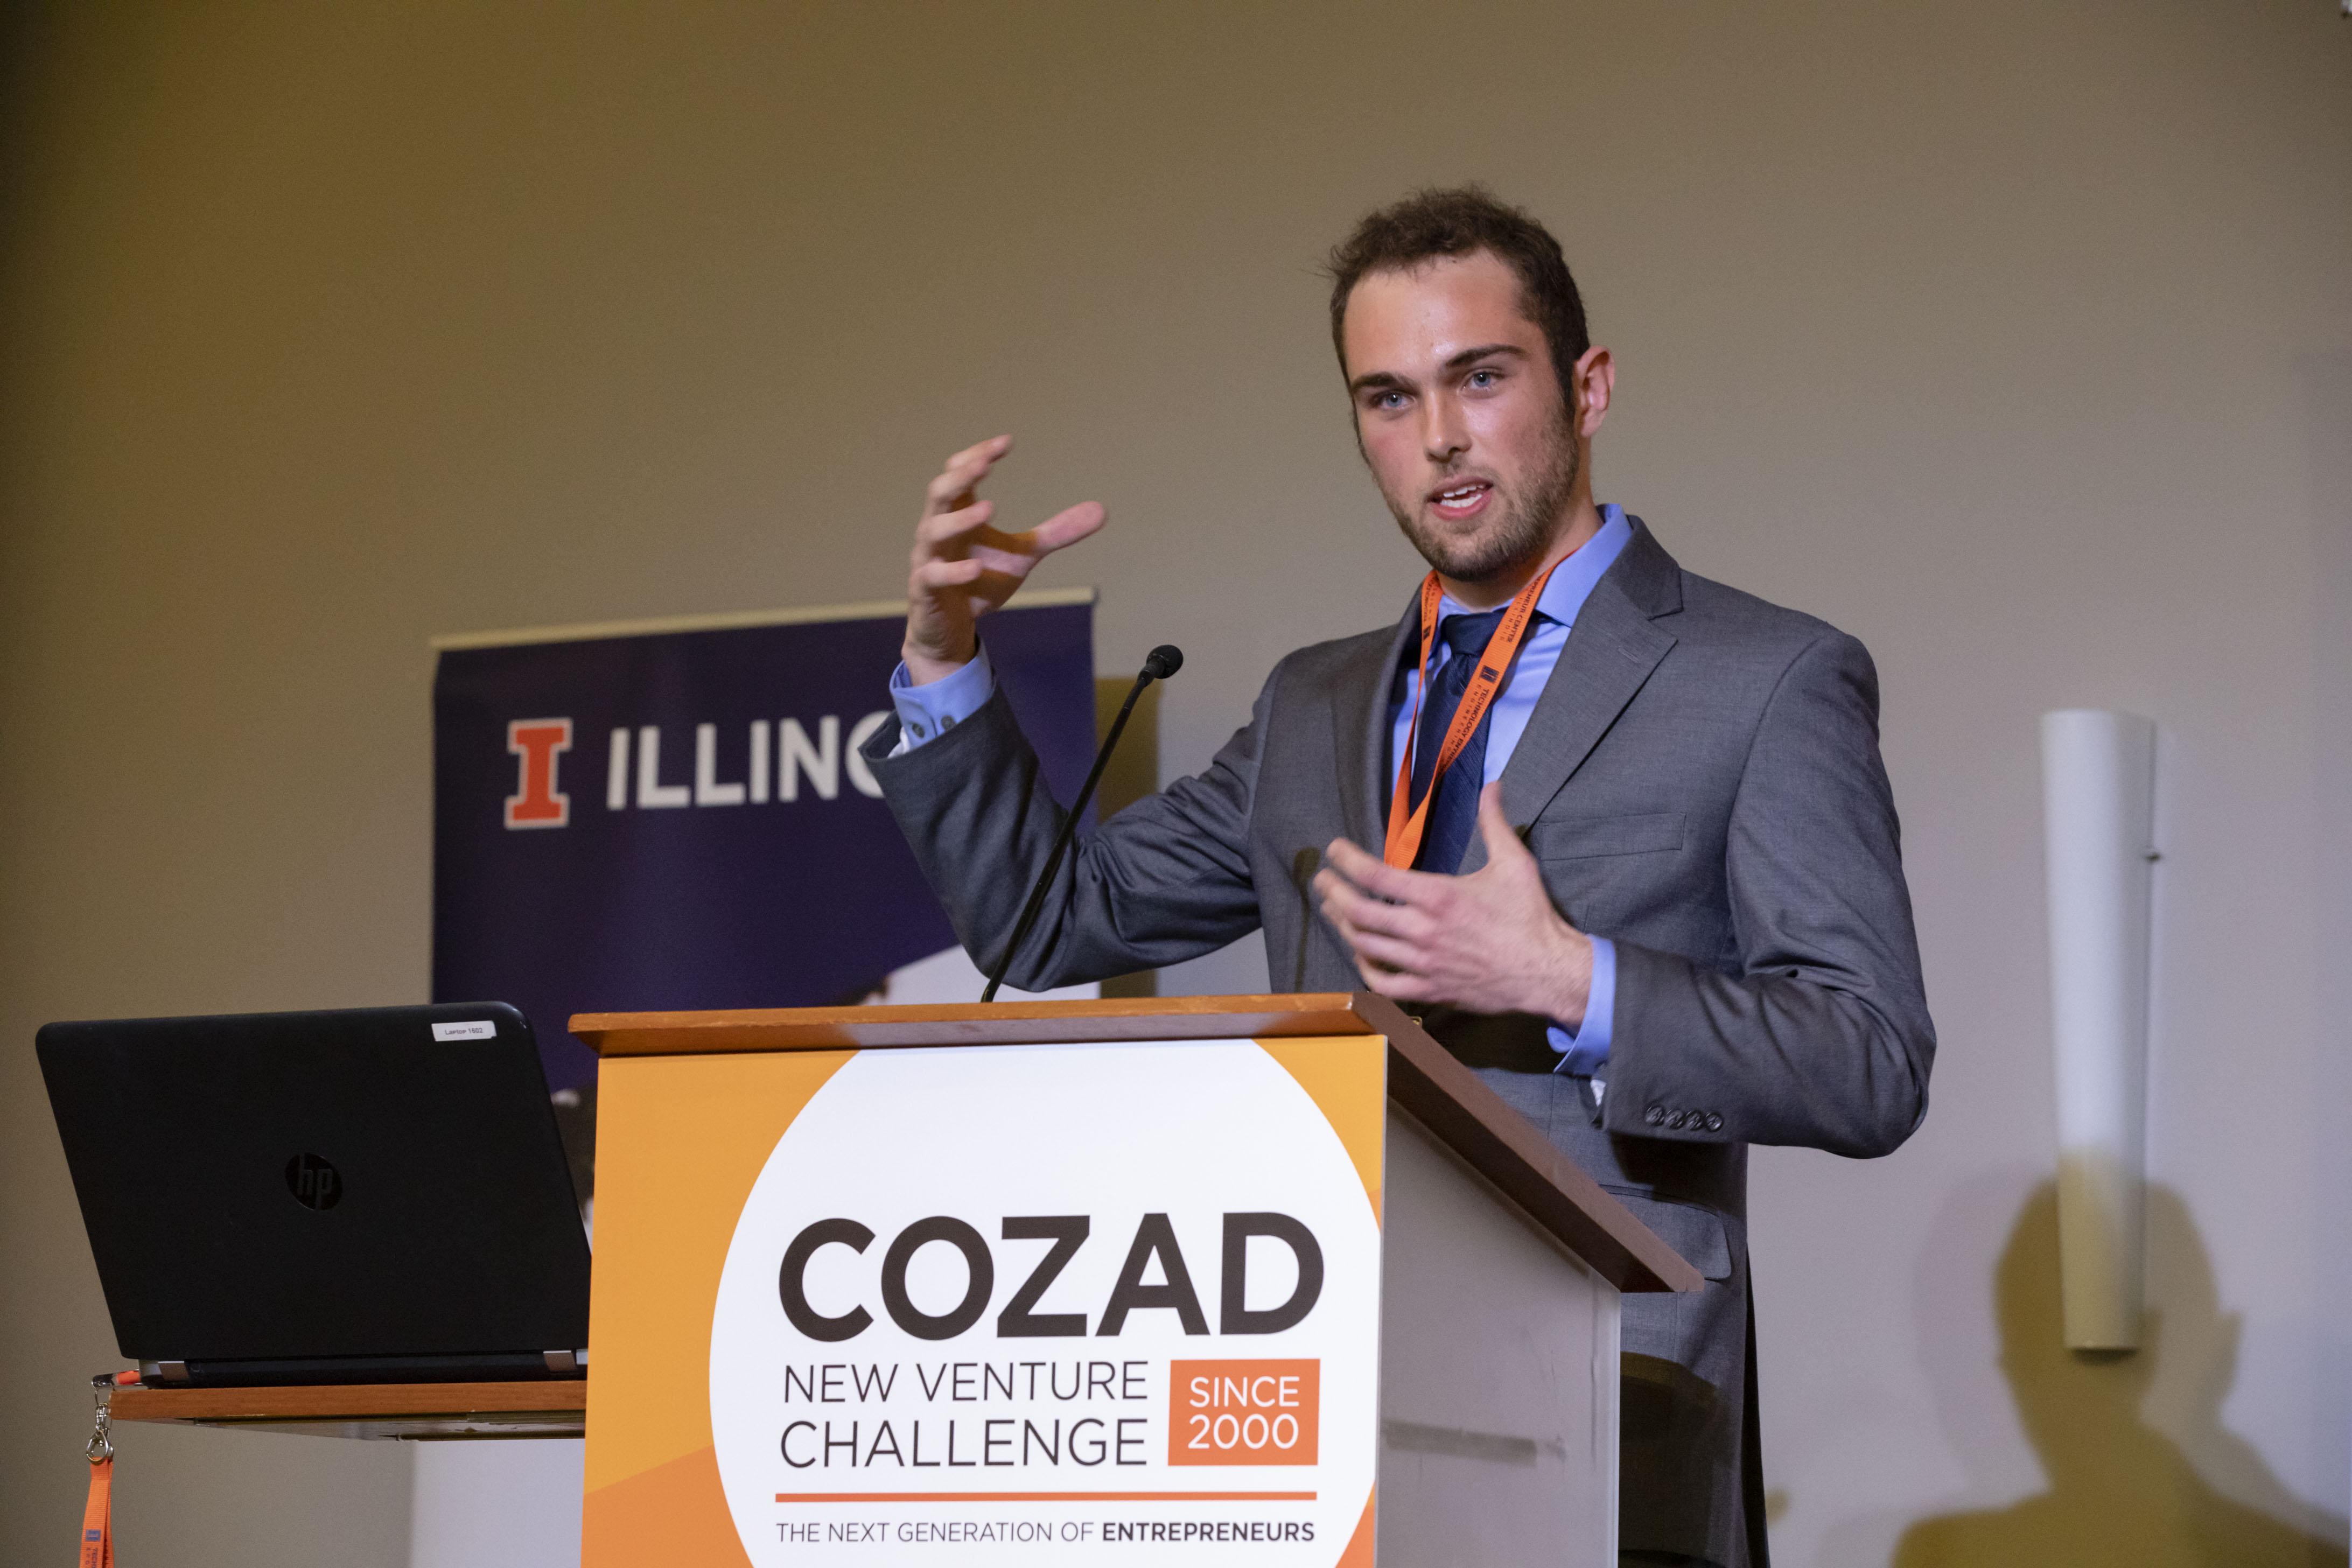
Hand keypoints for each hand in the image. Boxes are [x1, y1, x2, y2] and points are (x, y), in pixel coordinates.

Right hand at [904, 435, 1106, 682]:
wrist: (951, 628)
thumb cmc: (981, 581)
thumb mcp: (1023, 556)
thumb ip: (1056, 533)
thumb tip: (1103, 511)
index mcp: (958, 514)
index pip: (959, 473)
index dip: (977, 456)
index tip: (1006, 443)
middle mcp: (938, 530)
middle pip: (939, 492)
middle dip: (961, 475)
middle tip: (986, 463)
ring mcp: (929, 559)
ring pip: (933, 530)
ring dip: (960, 519)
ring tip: (991, 507)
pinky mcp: (926, 591)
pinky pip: (933, 576)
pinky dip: (953, 572)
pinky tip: (975, 568)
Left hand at [1313, 783, 1592, 1023]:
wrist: (1548, 972)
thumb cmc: (1531, 917)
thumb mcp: (1515, 862)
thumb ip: (1495, 822)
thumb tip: (1493, 786)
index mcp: (1438, 896)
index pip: (1374, 875)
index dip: (1346, 860)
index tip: (1333, 850)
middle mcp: (1423, 931)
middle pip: (1358, 912)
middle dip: (1332, 893)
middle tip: (1322, 880)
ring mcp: (1423, 964)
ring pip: (1364, 946)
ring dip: (1342, 926)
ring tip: (1332, 910)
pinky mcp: (1430, 990)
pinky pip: (1383, 984)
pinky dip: (1364, 968)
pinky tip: (1361, 954)